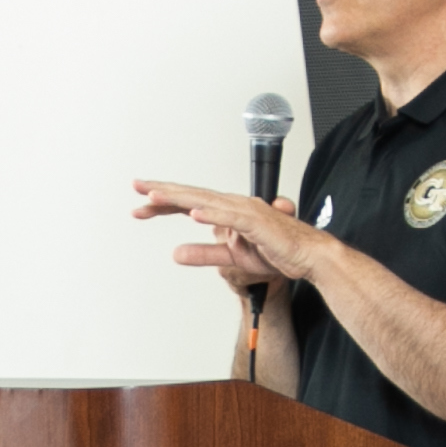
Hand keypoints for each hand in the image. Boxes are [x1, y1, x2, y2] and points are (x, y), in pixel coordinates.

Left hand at [132, 178, 317, 293]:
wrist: (308, 257)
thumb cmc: (276, 253)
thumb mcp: (230, 259)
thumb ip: (203, 255)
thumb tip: (175, 253)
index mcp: (227, 212)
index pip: (190, 204)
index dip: (165, 202)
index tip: (141, 203)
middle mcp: (234, 206)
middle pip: (192, 196)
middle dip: (163, 191)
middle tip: (137, 186)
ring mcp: (246, 212)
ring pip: (207, 202)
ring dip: (181, 198)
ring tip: (155, 196)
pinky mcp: (257, 223)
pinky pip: (232, 218)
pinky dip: (213, 215)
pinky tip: (194, 215)